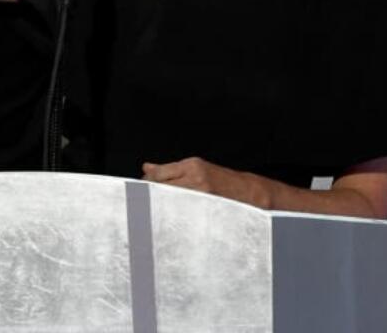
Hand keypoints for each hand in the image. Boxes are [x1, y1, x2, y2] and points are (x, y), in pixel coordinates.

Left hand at [142, 157, 268, 208]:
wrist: (249, 193)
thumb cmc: (220, 180)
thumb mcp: (196, 168)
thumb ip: (169, 169)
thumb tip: (146, 168)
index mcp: (192, 165)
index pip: (159, 174)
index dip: (145, 183)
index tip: (138, 190)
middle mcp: (196, 179)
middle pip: (162, 189)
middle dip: (150, 197)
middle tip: (142, 205)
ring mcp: (202, 196)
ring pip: (170, 203)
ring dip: (160, 208)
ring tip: (154, 214)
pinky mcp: (207, 210)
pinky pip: (183, 215)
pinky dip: (174, 218)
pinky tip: (169, 221)